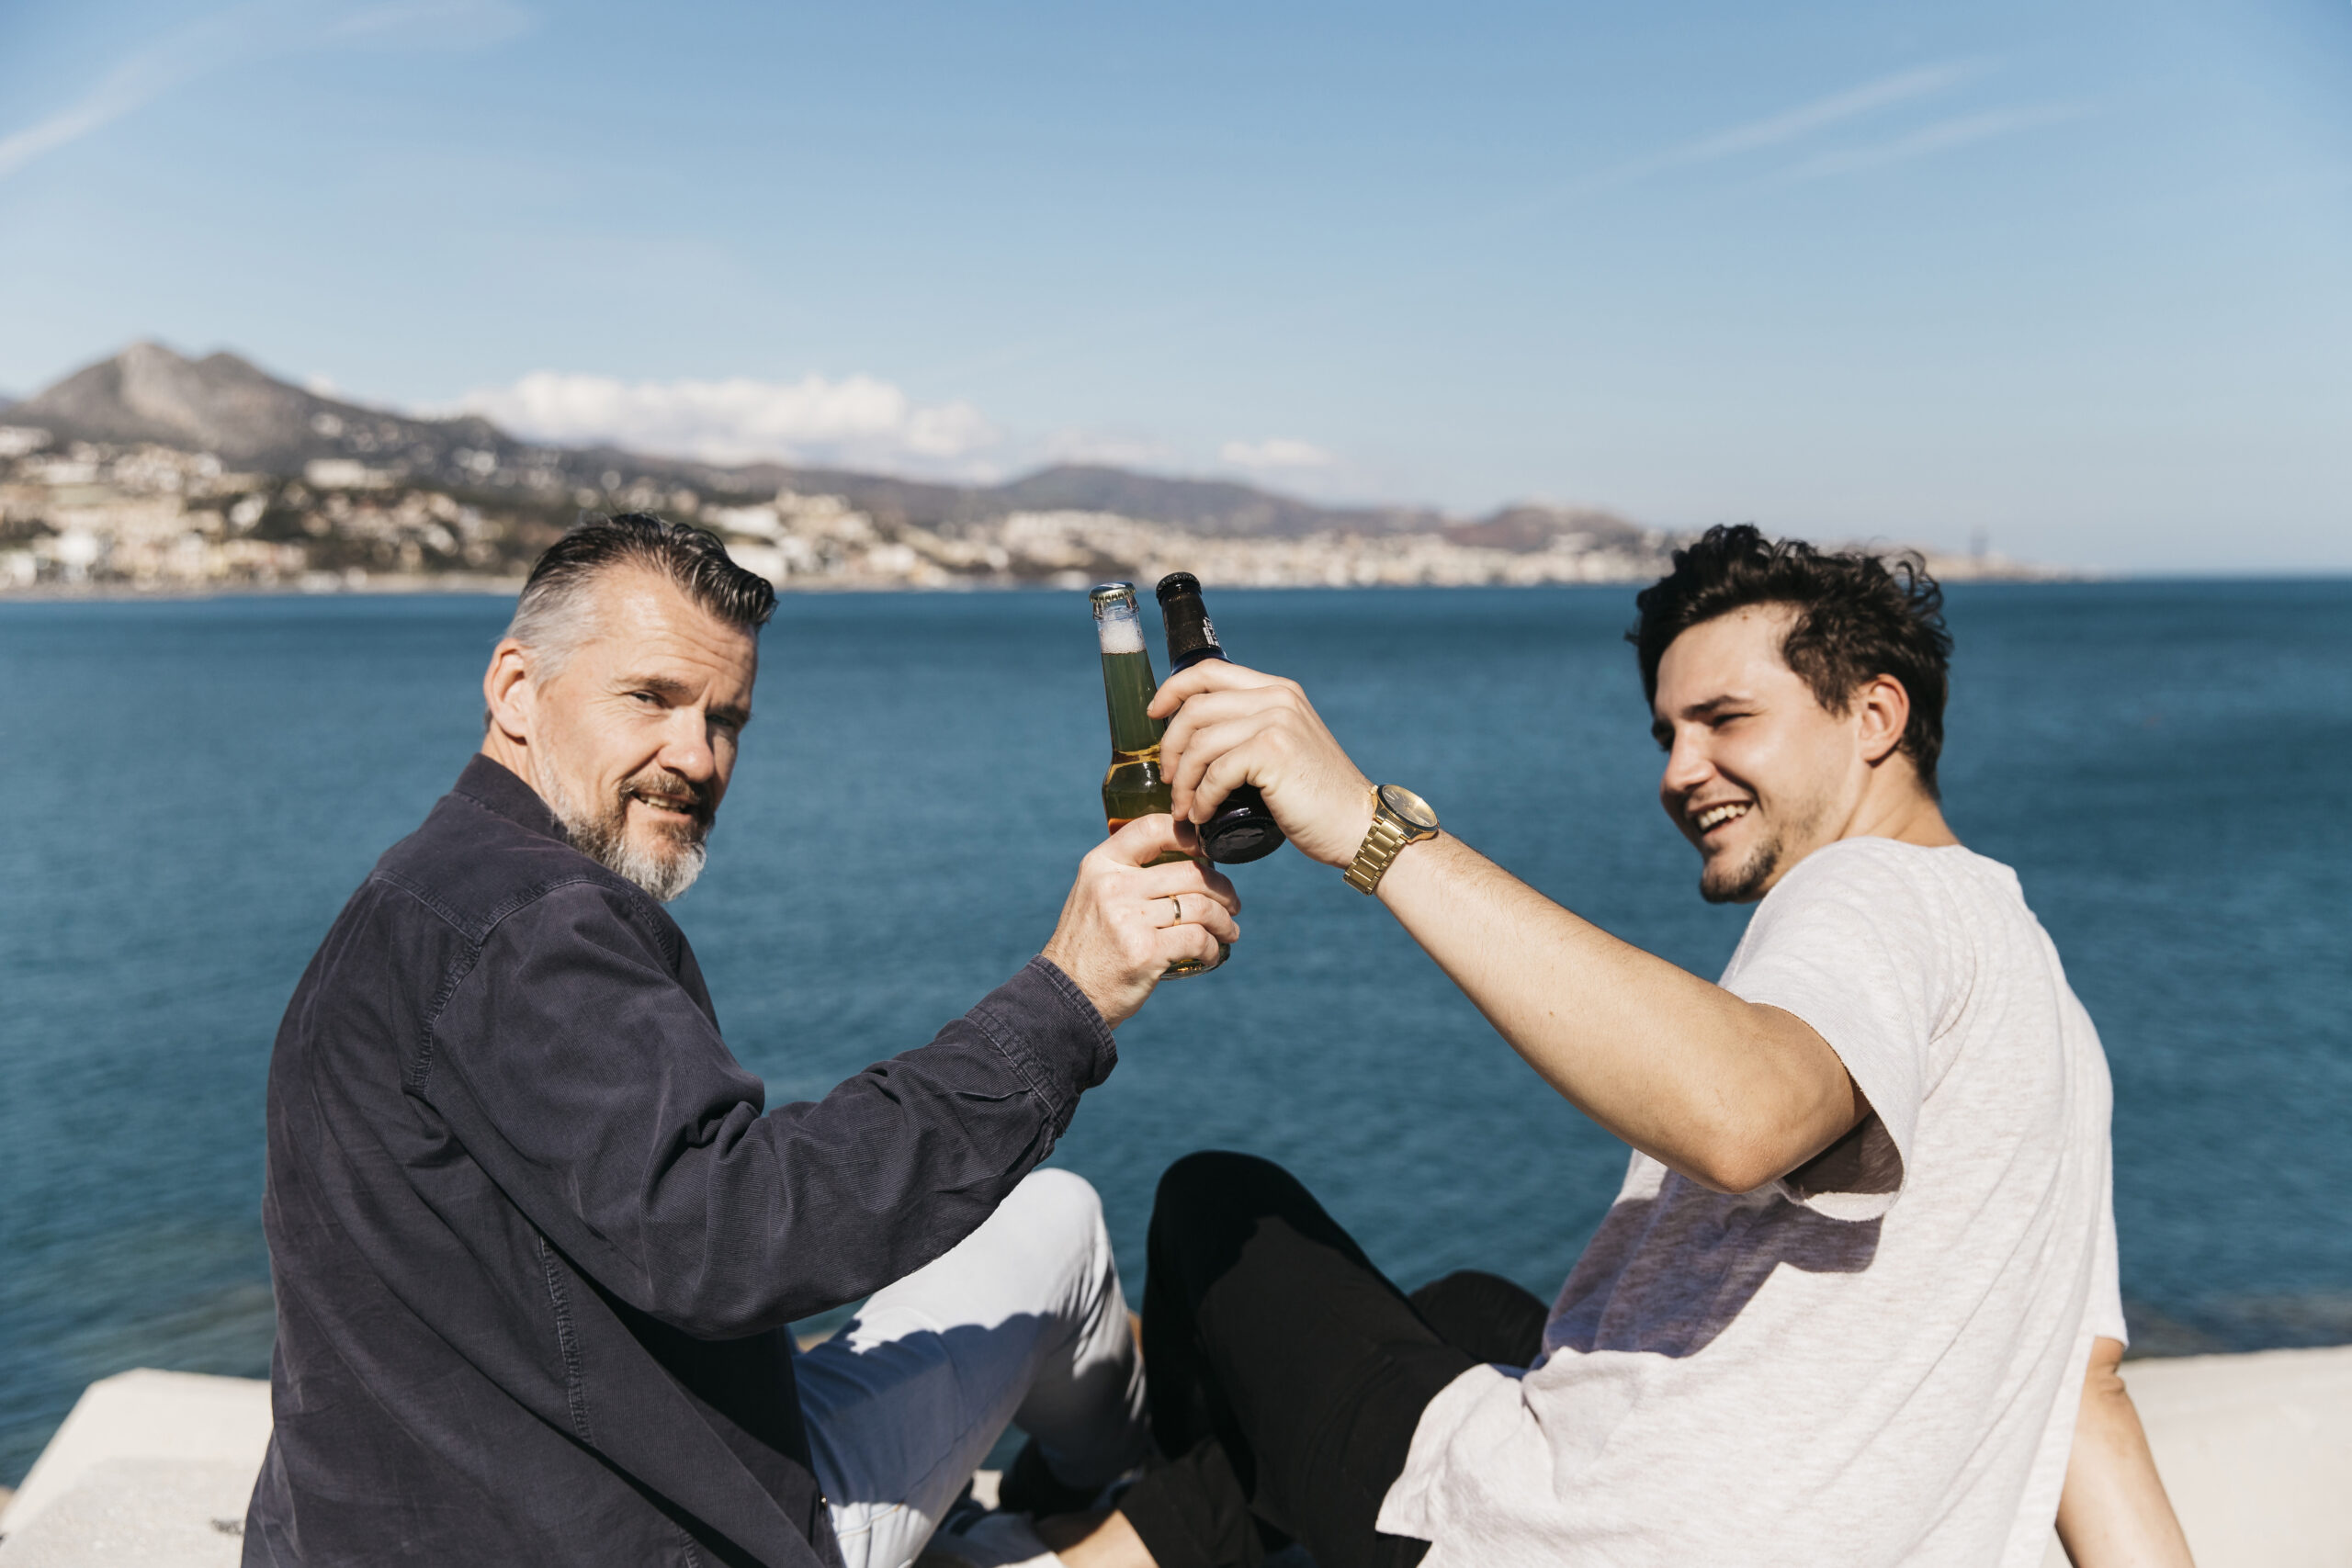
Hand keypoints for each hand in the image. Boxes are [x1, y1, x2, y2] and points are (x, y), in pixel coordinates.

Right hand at [1040, 815, 1241, 1027]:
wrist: (1067, 994)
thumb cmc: (1089, 944)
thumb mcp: (1093, 895)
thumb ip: (1126, 873)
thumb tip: (1185, 857)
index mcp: (1101, 865)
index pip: (1153, 828)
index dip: (1189, 834)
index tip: (1208, 851)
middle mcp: (1114, 887)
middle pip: (1190, 871)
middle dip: (1222, 887)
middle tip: (1232, 903)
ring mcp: (1129, 919)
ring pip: (1201, 906)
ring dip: (1224, 920)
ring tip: (1229, 930)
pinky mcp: (1146, 951)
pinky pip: (1198, 939)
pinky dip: (1213, 947)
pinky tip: (1213, 953)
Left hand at [1149, 661, 1376, 868]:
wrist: (1358, 826)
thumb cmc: (1316, 799)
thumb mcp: (1285, 748)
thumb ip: (1252, 731)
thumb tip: (1194, 741)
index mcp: (1277, 690)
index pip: (1209, 671)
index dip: (1172, 689)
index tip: (1153, 715)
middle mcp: (1276, 697)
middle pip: (1195, 706)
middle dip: (1169, 746)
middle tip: (1168, 780)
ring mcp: (1276, 721)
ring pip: (1199, 742)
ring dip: (1181, 780)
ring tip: (1183, 807)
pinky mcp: (1273, 752)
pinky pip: (1215, 771)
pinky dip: (1200, 798)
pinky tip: (1202, 815)